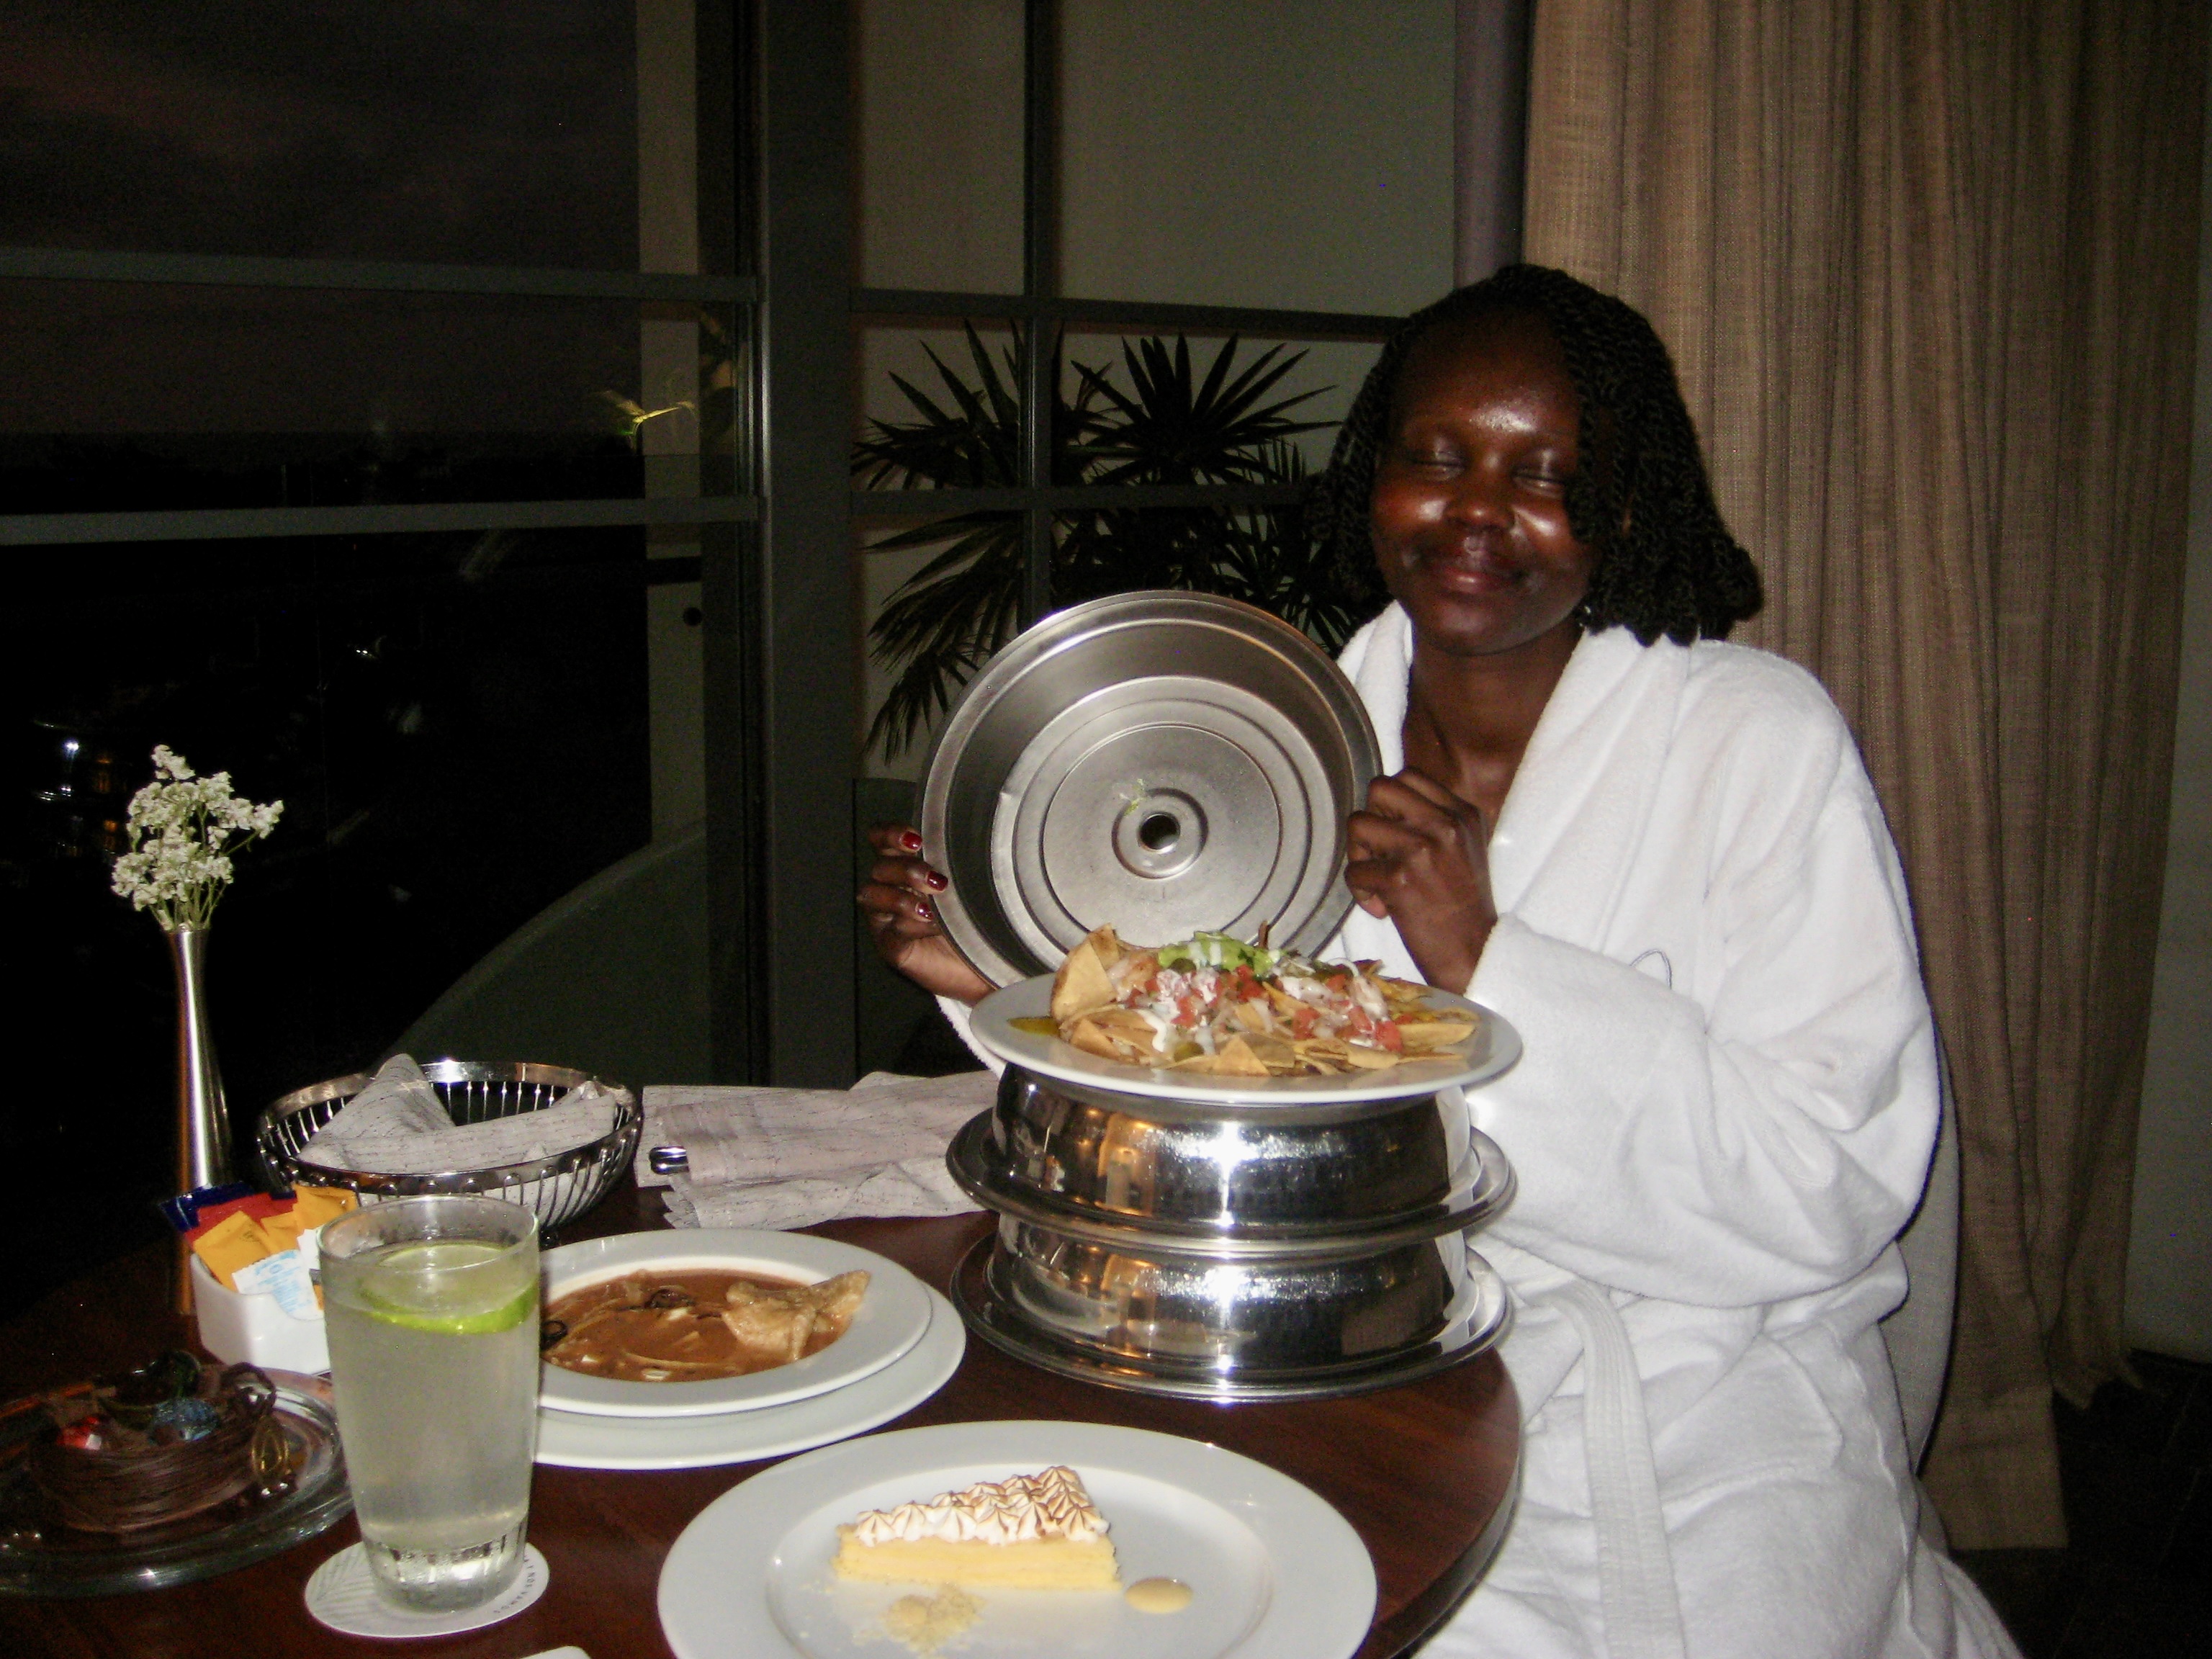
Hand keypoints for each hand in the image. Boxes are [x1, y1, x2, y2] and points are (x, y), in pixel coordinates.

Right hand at [858, 824, 995, 1004]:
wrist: (984, 961)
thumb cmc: (976, 918)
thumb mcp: (970, 883)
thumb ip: (960, 861)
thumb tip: (972, 842)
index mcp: (906, 865)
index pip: (882, 839)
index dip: (890, 834)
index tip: (915, 840)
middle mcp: (890, 887)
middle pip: (880, 867)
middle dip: (907, 870)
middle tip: (938, 881)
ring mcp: (886, 918)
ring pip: (873, 896)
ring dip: (902, 898)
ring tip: (931, 908)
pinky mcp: (891, 946)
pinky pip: (890, 931)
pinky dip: (911, 926)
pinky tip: (934, 926)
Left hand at [1344, 771, 1498, 993]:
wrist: (1474, 952)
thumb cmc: (1463, 905)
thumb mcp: (1464, 848)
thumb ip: (1434, 820)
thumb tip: (1383, 806)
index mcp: (1461, 812)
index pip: (1409, 776)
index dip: (1390, 803)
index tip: (1394, 831)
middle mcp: (1444, 824)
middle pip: (1379, 788)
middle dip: (1370, 819)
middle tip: (1379, 851)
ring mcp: (1421, 849)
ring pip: (1358, 824)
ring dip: (1359, 856)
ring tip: (1378, 881)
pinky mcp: (1400, 879)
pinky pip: (1354, 871)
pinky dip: (1360, 893)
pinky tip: (1383, 908)